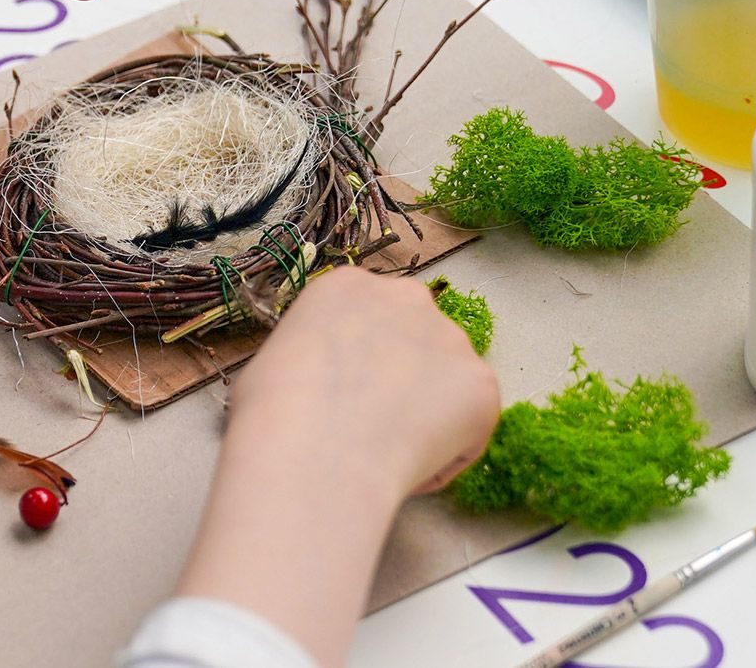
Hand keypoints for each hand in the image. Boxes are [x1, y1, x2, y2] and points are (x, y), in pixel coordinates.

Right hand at [173, 267, 498, 666]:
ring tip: (390, 455)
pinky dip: (449, 453)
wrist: (314, 454)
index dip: (362, 362)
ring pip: (448, 382)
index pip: (370, 319)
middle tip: (376, 424)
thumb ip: (308, 360)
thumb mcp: (271, 365)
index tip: (347, 396)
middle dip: (404, 377)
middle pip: (416, 339)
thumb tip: (312, 388)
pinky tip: (409, 469)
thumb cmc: (274, 414)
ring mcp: (451, 339)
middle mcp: (407, 298)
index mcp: (348, 286)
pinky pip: (470, 425)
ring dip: (429, 414)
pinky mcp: (483, 385)